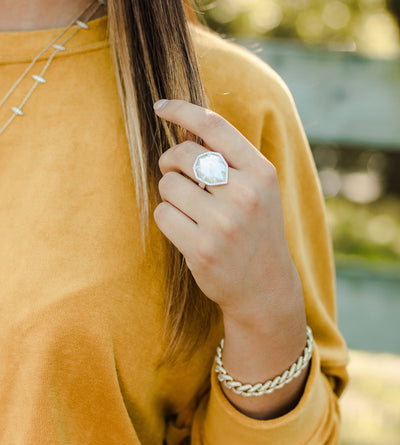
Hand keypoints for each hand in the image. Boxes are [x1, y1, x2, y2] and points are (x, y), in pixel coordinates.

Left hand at [153, 99, 301, 331]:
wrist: (264, 286)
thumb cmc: (255, 231)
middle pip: (183, 155)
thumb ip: (229, 160)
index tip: (160, 106)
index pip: (214, 126)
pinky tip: (186, 231)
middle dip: (171, 162)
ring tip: (189, 210)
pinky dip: (168, 218)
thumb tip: (186, 129)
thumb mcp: (257, 190)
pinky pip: (163, 214)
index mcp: (262, 173)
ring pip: (168, 185)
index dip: (181, 110)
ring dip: (170, 195)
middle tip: (176, 175)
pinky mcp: (201, 249)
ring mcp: (223, 224)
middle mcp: (244, 195)